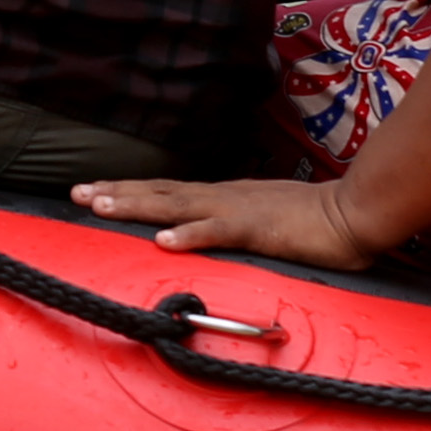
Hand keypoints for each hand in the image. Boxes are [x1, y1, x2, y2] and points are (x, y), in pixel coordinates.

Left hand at [72, 173, 380, 267]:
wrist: (355, 212)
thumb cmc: (314, 221)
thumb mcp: (263, 224)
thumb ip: (233, 230)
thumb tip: (204, 240)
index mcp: (222, 196)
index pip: (165, 190)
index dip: (128, 190)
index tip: (92, 190)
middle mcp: (221, 196)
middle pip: (159, 192)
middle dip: (116, 192)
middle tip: (75, 193)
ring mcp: (237, 209)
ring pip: (176, 205)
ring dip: (136, 205)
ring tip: (99, 206)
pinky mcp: (258, 228)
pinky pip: (218, 230)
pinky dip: (189, 234)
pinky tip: (163, 240)